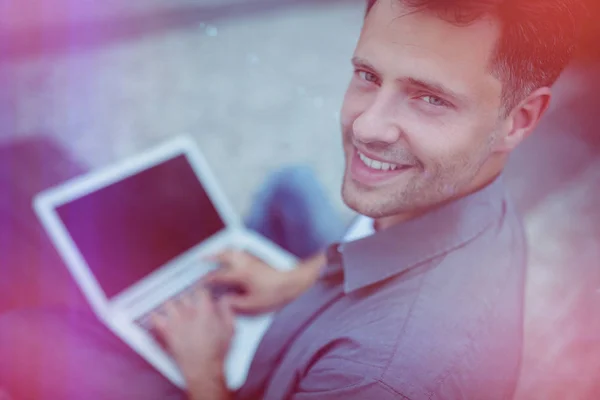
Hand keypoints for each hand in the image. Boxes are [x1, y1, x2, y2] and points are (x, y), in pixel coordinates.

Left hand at [151, 288, 234, 384]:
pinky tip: (157, 317)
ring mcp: (176, 321)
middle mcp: (189, 313)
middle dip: (187, 299)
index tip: (201, 294)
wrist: (203, 368)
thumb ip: (227, 311)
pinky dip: (155, 316)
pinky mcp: (166, 332)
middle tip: (189, 304)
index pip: (200, 291)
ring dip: (172, 305)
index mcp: (205, 310)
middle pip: (184, 296)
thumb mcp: (229, 329)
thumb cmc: (216, 351)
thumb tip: (224, 300)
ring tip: (174, 309)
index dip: (201, 292)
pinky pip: (155, 318)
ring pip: (169, 303)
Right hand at [201, 249, 321, 314]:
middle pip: (224, 256)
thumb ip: (235, 303)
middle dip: (211, 257)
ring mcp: (252, 260)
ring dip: (222, 252)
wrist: (292, 283)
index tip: (200, 283)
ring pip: (233, 252)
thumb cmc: (274, 294)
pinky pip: (241, 253)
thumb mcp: (252, 305)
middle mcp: (244, 263)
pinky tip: (232, 257)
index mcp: (240, 274)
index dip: (207, 279)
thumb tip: (223, 301)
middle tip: (201, 258)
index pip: (219, 275)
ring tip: (215, 255)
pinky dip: (233, 253)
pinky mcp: (258, 260)